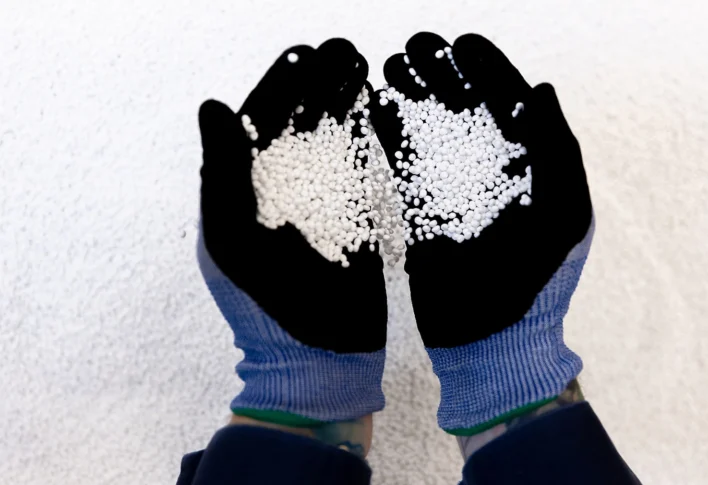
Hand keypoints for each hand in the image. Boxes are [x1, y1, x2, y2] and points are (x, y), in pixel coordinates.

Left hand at [197, 39, 386, 432]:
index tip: (302, 54)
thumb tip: (212, 104)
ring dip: (348, 99)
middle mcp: (285, 189)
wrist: (318, 359)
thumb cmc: (264, 304)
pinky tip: (385, 110)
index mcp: (246, 189)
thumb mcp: (232, 240)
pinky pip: (367, 167)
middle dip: (320, 81)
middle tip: (343, 53)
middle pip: (302, 120)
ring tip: (363, 66)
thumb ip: (222, 173)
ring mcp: (325, 202)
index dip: (280, 84)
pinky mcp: (361, 218)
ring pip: (336, 136)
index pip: (261, 121)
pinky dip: (375, 136)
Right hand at [369, 32, 592, 432]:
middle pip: (464, 105)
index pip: (508, 101)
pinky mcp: (420, 213)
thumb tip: (542, 89)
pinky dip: (390, 133)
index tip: (463, 43)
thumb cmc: (538, 281)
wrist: (493, 340)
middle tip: (418, 46)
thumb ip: (557, 149)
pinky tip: (378, 107)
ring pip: (430, 127)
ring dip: (413, 93)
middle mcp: (489, 171)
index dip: (487, 67)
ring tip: (396, 67)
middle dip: (442, 71)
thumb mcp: (563, 213)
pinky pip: (403, 164)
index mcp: (529, 166)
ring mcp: (451, 190)